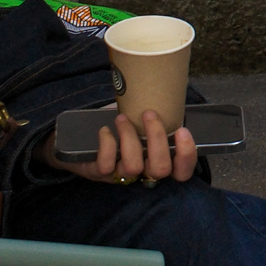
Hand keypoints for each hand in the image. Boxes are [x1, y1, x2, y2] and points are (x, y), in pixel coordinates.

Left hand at [44, 109, 198, 184]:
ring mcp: (120, 177)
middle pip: (160, 169)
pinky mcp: (98, 174)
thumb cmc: (117, 129)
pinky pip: (106, 165)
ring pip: (133, 166)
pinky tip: (105, 130)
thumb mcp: (139, 124)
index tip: (181, 130)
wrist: (78, 143)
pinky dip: (107, 144)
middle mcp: (142, 175)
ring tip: (122, 118)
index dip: (186, 155)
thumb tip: (163, 89)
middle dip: (157, 138)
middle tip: (149, 114)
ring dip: (129, 137)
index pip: (182, 173)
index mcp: (157, 163)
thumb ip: (153, 118)